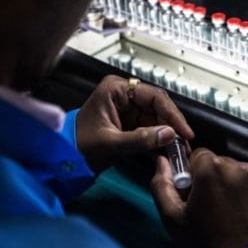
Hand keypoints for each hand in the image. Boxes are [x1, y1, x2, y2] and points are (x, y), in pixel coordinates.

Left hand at [76, 75, 193, 171]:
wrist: (63, 157)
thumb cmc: (78, 144)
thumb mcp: (110, 143)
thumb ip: (140, 139)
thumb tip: (169, 134)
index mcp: (116, 90)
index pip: (154, 96)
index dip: (172, 114)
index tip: (184, 131)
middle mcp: (124, 96)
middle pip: (158, 107)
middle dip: (172, 126)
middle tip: (184, 144)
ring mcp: (127, 110)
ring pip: (157, 120)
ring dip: (168, 136)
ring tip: (178, 151)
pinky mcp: (129, 124)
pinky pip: (150, 130)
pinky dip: (159, 142)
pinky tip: (167, 153)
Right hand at [150, 148, 247, 247]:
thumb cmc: (204, 247)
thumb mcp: (172, 218)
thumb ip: (162, 184)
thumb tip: (162, 161)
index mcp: (212, 169)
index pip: (200, 156)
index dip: (196, 175)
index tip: (198, 194)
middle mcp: (241, 168)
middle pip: (225, 165)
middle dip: (219, 181)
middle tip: (216, 209)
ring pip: (247, 178)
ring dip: (240, 191)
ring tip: (236, 218)